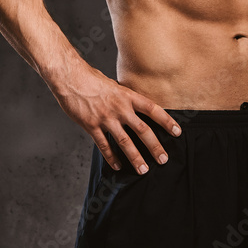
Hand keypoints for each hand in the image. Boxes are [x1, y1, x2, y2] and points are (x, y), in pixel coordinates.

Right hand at [50, 63, 181, 174]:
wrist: (70, 77)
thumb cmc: (91, 78)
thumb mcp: (113, 86)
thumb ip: (124, 98)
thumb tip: (133, 107)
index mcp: (127, 96)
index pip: (152, 109)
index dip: (166, 121)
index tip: (177, 132)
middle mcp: (120, 108)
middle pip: (142, 130)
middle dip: (154, 146)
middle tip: (163, 159)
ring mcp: (106, 118)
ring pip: (125, 141)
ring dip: (135, 157)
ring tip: (143, 170)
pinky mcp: (91, 125)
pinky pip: (104, 145)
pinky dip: (111, 157)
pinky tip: (117, 166)